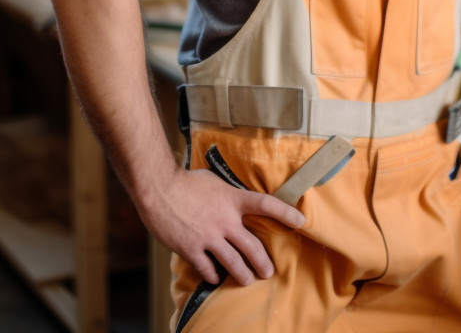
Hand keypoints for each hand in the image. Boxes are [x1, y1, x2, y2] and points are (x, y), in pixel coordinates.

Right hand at [140, 166, 305, 284]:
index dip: (286, 213)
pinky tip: (214, 276)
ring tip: (247, 280)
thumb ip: (228, 193)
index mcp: (233, 198)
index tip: (301, 222)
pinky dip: (212, 274)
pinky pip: (207, 268)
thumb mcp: (214, 181)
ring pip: (233, 263)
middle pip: (252, 246)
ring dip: (242, 274)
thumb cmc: (185, 180)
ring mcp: (209, 236)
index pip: (267, 204)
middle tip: (268, 272)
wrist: (159, 188)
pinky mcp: (191, 249)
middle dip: (263, 263)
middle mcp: (226, 220)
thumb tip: (235, 199)